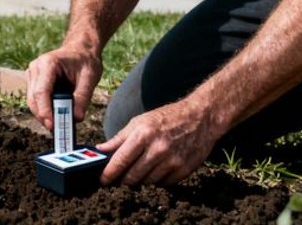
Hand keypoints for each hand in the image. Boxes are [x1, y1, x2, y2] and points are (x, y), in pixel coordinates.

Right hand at [26, 48, 101, 130]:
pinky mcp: (34, 82)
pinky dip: (46, 110)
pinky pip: (36, 101)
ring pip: (33, 102)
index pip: (41, 92)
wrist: (80, 49)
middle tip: (60, 130)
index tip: (52, 126)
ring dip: (45, 115)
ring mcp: (32, 75)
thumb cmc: (85, 60)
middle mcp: (35, 68)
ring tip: (62, 123)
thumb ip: (83, 97)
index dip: (45, 111)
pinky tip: (58, 115)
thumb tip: (76, 118)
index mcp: (48, 63)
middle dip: (45, 117)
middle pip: (34, 100)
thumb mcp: (90, 77)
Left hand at [97, 98, 220, 186]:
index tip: (102, 180)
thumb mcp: (139, 122)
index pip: (120, 161)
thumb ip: (119, 138)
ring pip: (147, 182)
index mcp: (143, 134)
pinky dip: (157, 180)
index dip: (109, 173)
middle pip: (133, 177)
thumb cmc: (166, 118)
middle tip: (119, 179)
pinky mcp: (184, 170)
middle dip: (123, 180)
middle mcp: (158, 149)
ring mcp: (172, 161)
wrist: (200, 118)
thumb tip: (100, 151)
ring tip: (139, 171)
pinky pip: (164, 184)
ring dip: (140, 180)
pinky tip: (157, 169)